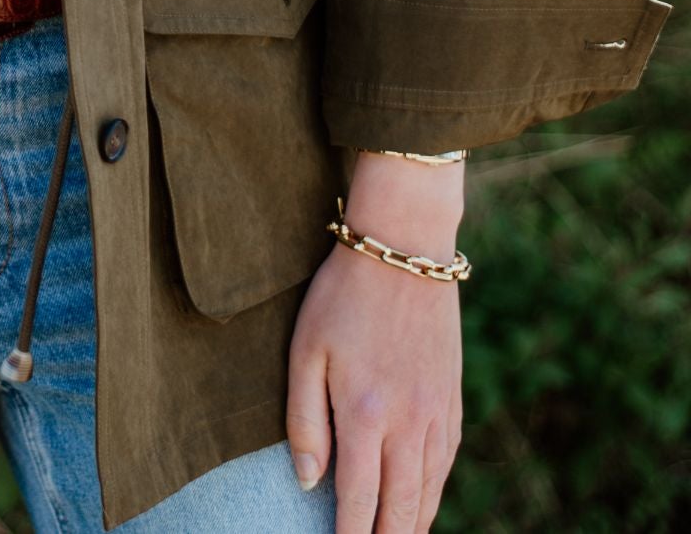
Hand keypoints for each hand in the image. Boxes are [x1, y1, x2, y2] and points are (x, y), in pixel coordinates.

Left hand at [285, 160, 464, 531]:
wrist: (406, 250)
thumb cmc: (343, 296)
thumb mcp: (305, 350)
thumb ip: (304, 421)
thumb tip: (307, 482)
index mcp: (367, 415)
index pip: (358, 504)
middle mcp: (409, 426)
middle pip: (399, 513)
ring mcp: (438, 416)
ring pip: (427, 496)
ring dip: (409, 528)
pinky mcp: (453, 403)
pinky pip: (445, 467)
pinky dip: (431, 497)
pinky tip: (418, 507)